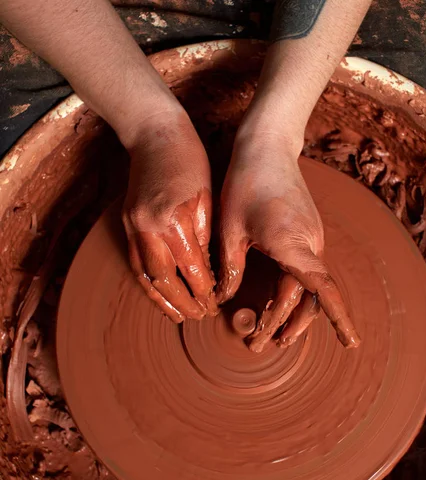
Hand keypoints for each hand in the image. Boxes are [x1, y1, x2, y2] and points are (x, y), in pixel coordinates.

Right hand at [122, 112, 216, 322]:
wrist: (153, 132)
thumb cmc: (188, 159)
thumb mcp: (206, 196)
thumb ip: (204, 235)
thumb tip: (207, 269)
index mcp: (174, 221)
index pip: (191, 269)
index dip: (203, 291)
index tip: (214, 304)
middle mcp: (148, 228)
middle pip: (163, 280)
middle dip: (182, 303)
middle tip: (198, 317)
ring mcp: (132, 226)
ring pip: (144, 276)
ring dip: (160, 300)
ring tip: (177, 315)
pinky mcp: (126, 223)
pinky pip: (134, 262)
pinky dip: (147, 282)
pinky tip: (158, 293)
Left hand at [217, 132, 359, 351]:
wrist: (267, 147)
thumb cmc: (245, 183)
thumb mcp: (230, 229)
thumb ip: (231, 268)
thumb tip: (223, 299)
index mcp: (293, 244)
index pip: (323, 290)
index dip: (339, 318)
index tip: (351, 343)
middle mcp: (309, 244)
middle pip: (309, 297)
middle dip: (289, 326)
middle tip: (262, 346)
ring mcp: (311, 238)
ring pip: (307, 287)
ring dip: (290, 312)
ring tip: (269, 332)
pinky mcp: (306, 233)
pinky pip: (304, 271)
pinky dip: (292, 293)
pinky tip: (274, 303)